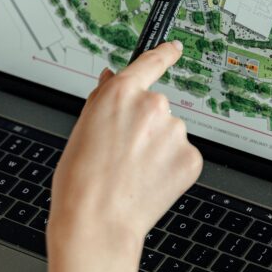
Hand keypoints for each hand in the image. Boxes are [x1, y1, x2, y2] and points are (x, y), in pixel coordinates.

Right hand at [41, 41, 202, 271]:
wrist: (97, 223)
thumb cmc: (80, 182)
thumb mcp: (82, 130)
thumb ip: (103, 101)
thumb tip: (112, 80)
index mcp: (121, 93)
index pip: (149, 62)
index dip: (163, 53)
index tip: (173, 48)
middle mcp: (153, 106)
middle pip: (155, 108)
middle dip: (145, 126)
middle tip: (123, 155)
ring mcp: (176, 132)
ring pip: (169, 134)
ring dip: (157, 149)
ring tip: (132, 174)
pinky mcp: (191, 158)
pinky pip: (181, 156)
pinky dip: (169, 168)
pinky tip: (148, 183)